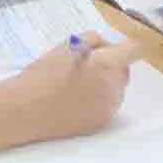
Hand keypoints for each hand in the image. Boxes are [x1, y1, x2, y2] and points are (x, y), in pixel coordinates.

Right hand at [13, 35, 141, 139]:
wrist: (28, 110)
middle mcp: (115, 88)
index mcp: (108, 65)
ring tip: (76, 83)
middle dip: (110, 64)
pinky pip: (106, 105)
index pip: (134, 50)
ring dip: (104, 82)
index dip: (123, 46)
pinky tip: (75, 99)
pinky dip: (97, 100)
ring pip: (116, 89)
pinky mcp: (100, 123)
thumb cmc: (45, 74)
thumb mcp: (66, 46)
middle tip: (83, 64)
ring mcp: (109, 108)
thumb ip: (91, 39)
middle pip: (124, 70)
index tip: (105, 49)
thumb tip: (103, 45)